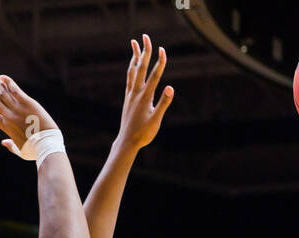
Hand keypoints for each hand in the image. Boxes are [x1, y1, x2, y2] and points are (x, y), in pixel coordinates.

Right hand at [0, 72, 57, 152]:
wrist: (47, 146)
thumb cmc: (36, 151)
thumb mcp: (22, 153)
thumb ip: (12, 147)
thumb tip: (3, 142)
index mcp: (6, 127)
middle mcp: (9, 116)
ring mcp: (18, 109)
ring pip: (3, 92)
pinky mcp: (28, 103)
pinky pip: (15, 89)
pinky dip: (8, 82)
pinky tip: (4, 77)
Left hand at [117, 35, 173, 150]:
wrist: (127, 141)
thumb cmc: (143, 133)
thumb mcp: (156, 120)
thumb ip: (163, 103)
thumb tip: (171, 88)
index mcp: (145, 97)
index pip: (154, 75)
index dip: (159, 62)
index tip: (162, 49)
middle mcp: (136, 92)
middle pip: (141, 67)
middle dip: (145, 51)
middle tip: (146, 36)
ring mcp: (131, 94)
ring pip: (132, 70)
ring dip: (135, 56)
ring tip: (135, 43)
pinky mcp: (128, 98)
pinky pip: (129, 78)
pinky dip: (131, 68)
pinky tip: (133, 64)